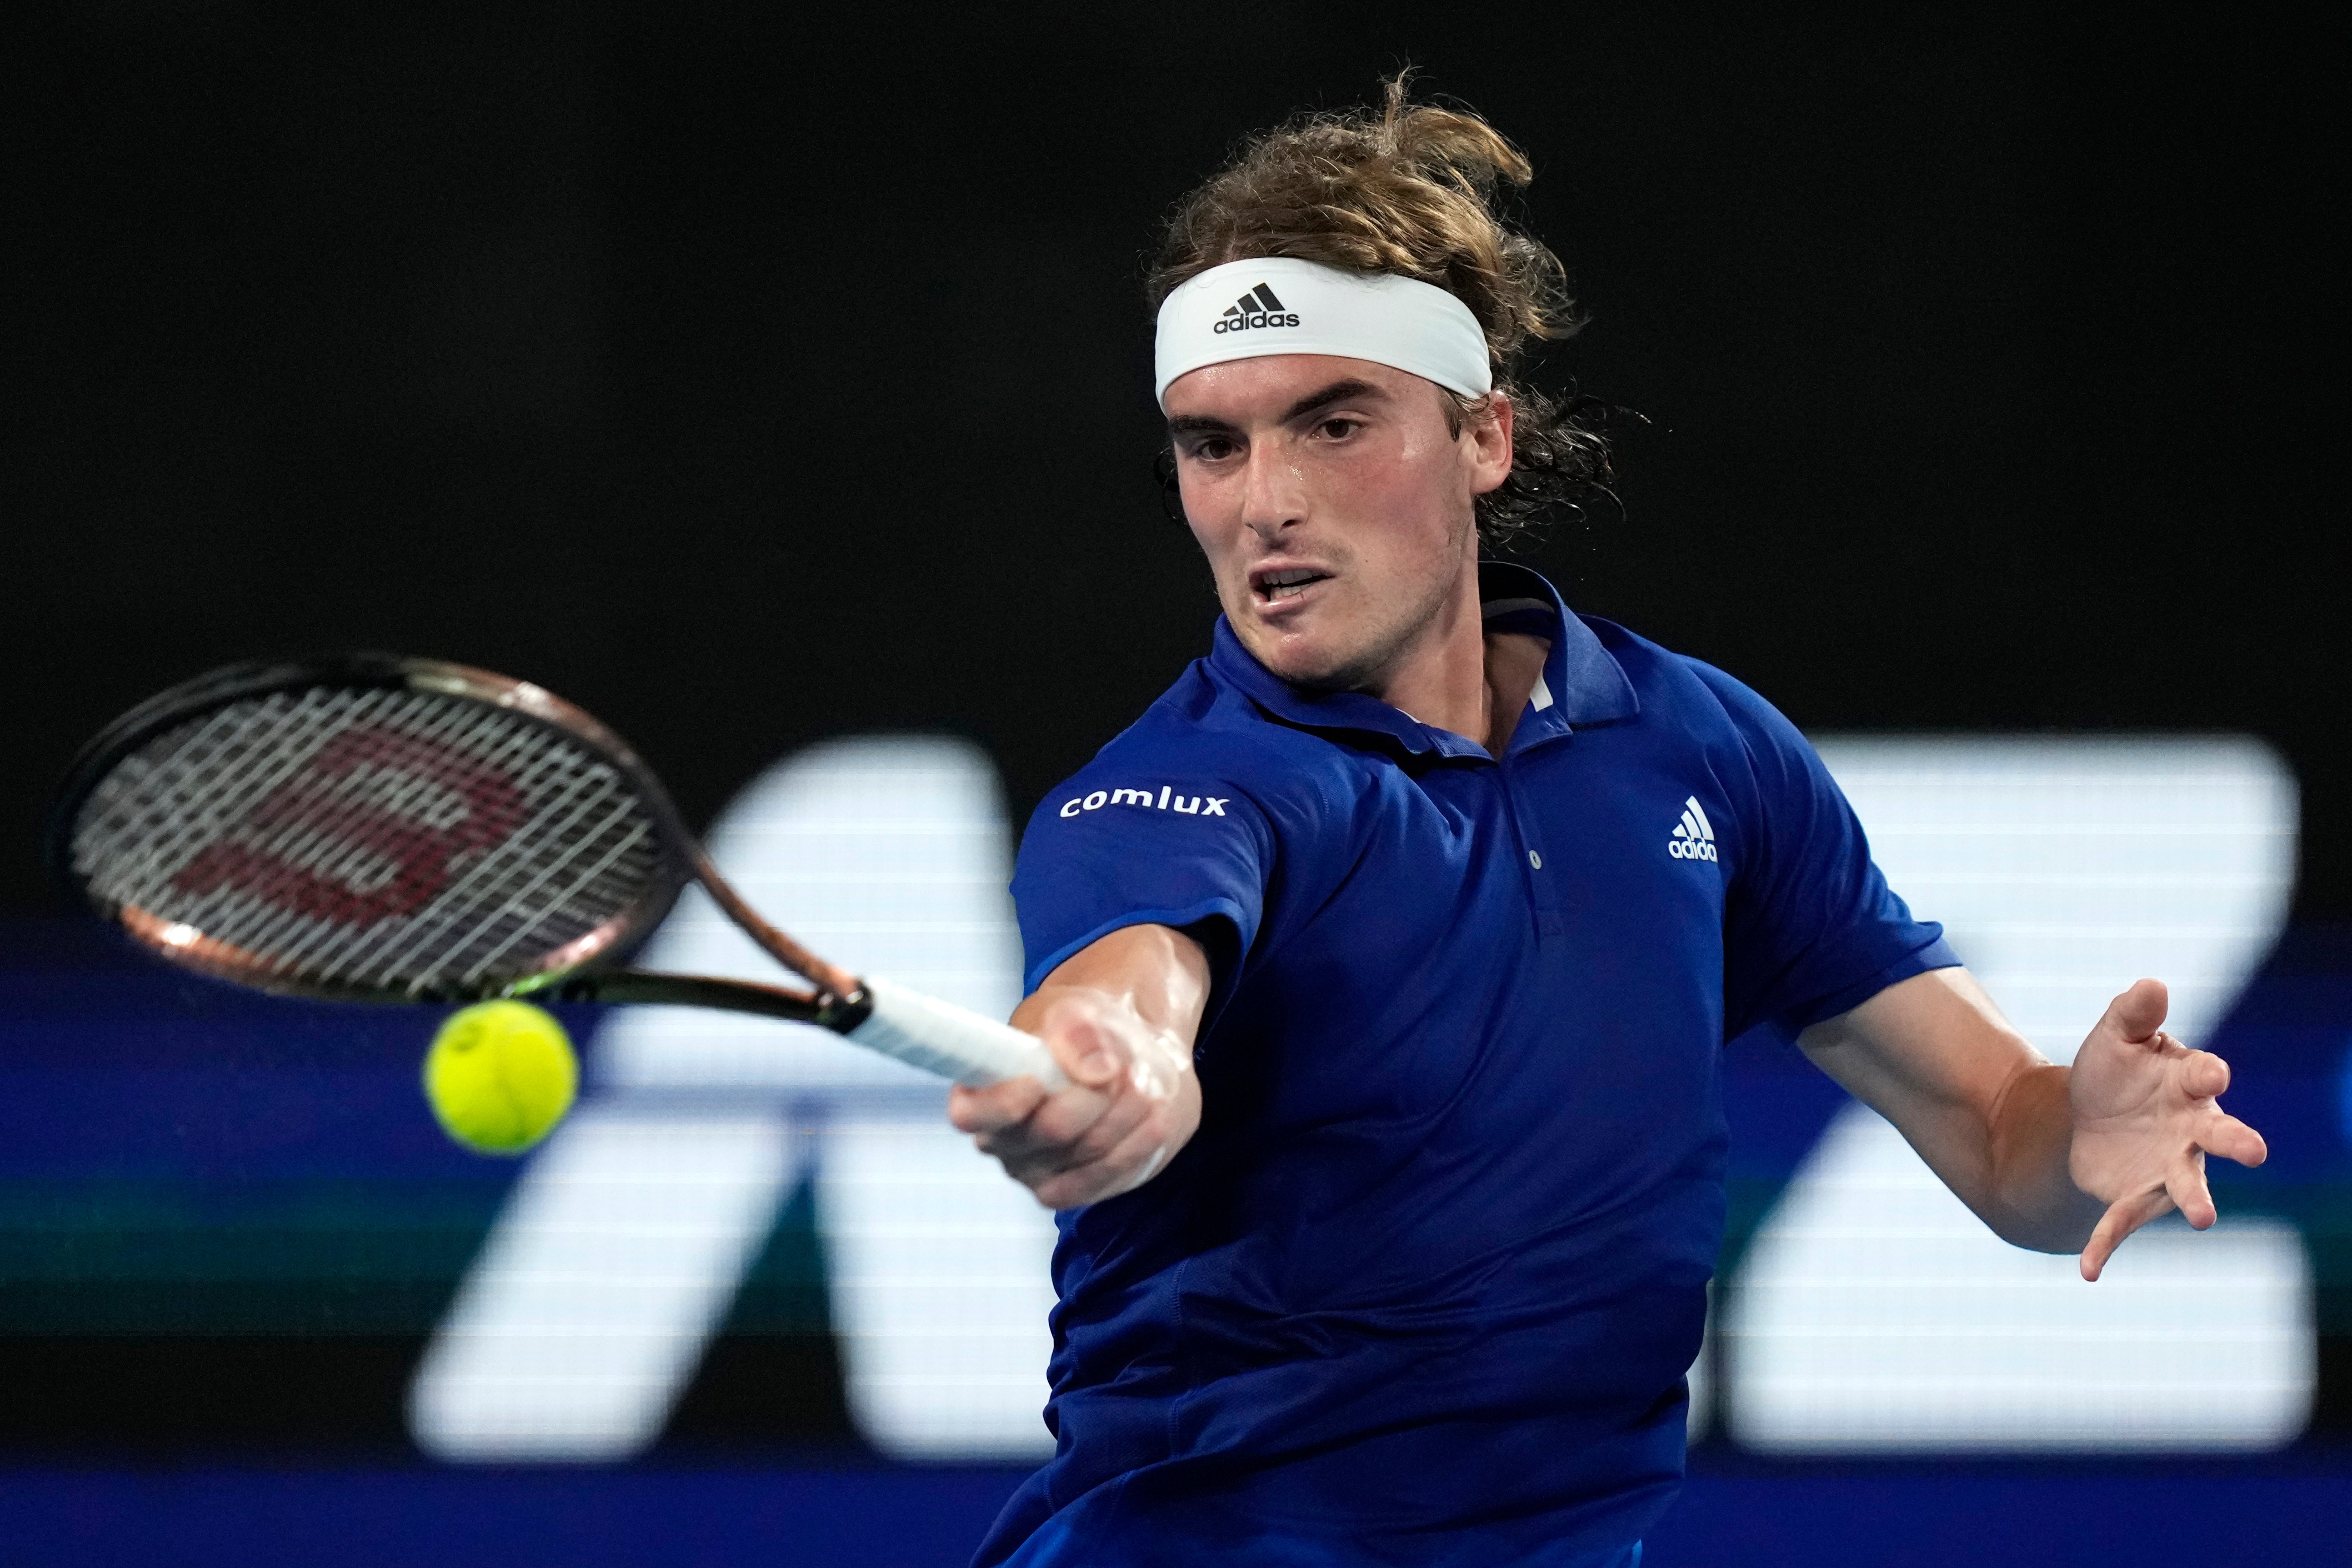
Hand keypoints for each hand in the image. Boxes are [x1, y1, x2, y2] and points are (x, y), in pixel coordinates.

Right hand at [948, 987, 1198, 1208]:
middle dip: (1097, 1093)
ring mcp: (1036, 1172)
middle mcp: (1002, 1140)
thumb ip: (1079, 1030)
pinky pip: (1107, 1175)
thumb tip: (1097, 1071)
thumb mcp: (1081, 1012)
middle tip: (1121, 1066)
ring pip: (1090, 1151)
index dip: (1004, 1103)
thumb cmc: (1087, 1035)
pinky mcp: (1074, 1189)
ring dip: (1128, 1110)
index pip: (970, 1113)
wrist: (1126, 1063)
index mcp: (983, 1091)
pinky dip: (1138, 1142)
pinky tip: (1153, 1115)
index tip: (1040, 1080)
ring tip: (1141, 1079)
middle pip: (1051, 1131)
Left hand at [2068, 978, 2267, 1280]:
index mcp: (2188, 1085)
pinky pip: (2123, 1224)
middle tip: (2255, 1150)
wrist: (2089, 1115)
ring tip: (2204, 1219)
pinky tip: (2088, 1271)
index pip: (2203, 1076)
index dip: (2208, 1073)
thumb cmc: (2117, 1071)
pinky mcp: (2137, 1197)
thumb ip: (2132, 1014)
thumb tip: (2151, 983)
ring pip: (2188, 1186)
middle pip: (2221, 1137)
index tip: (2212, 1072)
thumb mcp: (2114, 1037)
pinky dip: (2106, 1245)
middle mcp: (2191, 1131)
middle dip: (2237, 1141)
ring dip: (2196, 1202)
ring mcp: (2169, 1168)